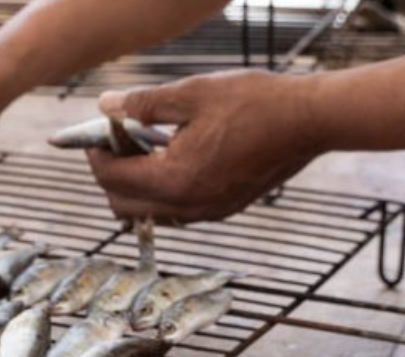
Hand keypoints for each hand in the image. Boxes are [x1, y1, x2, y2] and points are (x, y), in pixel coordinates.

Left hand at [86, 71, 328, 223]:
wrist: (309, 122)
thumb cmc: (254, 103)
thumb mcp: (191, 94)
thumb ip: (142, 104)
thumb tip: (104, 106)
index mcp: (174, 179)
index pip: (112, 178)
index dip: (96, 155)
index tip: (97, 134)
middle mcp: (188, 206)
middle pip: (123, 207)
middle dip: (111, 177)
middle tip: (118, 143)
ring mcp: (208, 213)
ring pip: (150, 214)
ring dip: (137, 187)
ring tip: (147, 148)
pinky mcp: (224, 210)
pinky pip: (177, 212)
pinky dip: (163, 191)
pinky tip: (175, 158)